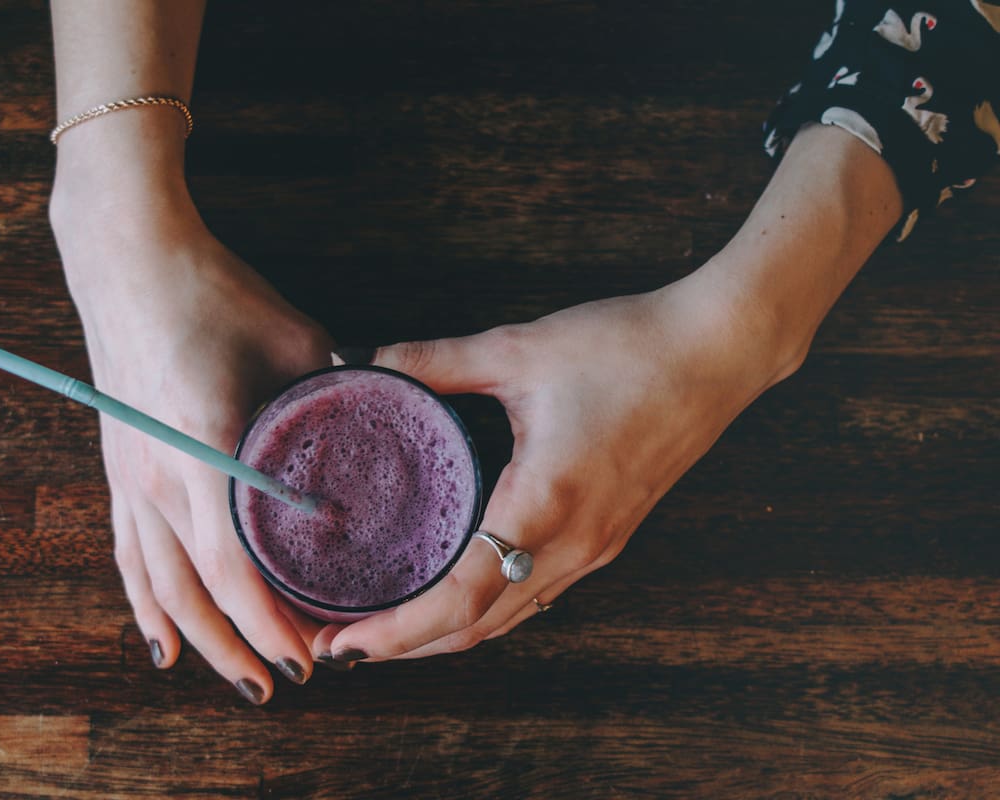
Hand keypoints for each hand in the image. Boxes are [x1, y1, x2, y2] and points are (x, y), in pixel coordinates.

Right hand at [52, 177, 332, 701]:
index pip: (234, 564)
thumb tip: (378, 432)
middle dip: (244, 648)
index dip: (270, 622)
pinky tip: (164, 646)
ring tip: (241, 680)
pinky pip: (127, 557)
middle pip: (197, 593)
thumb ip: (335, 395)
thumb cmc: (214, 294)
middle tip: (291, 681)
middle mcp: (159, 474)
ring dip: (202, 642)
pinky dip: (146, 608)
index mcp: (206, 443)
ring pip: (160, 588)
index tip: (309, 656)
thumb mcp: (294, 339)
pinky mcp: (117, 470)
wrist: (128, 260)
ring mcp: (130, 476)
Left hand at [318, 275, 796, 660]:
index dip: (397, 633)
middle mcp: (573, 544)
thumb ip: (435, 361)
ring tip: (386, 626)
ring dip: (445, 634)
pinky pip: (536, 594)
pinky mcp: (608, 536)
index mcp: (545, 503)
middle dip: (407, 647)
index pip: (460, 600)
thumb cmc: (627, 348)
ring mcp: (596, 548)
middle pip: (478, 629)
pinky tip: (453, 590)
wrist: (718, 350)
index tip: (344, 646)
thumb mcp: (518, 349)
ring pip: (509, 619)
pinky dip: (485, 609)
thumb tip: (362, 361)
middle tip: (343, 644)